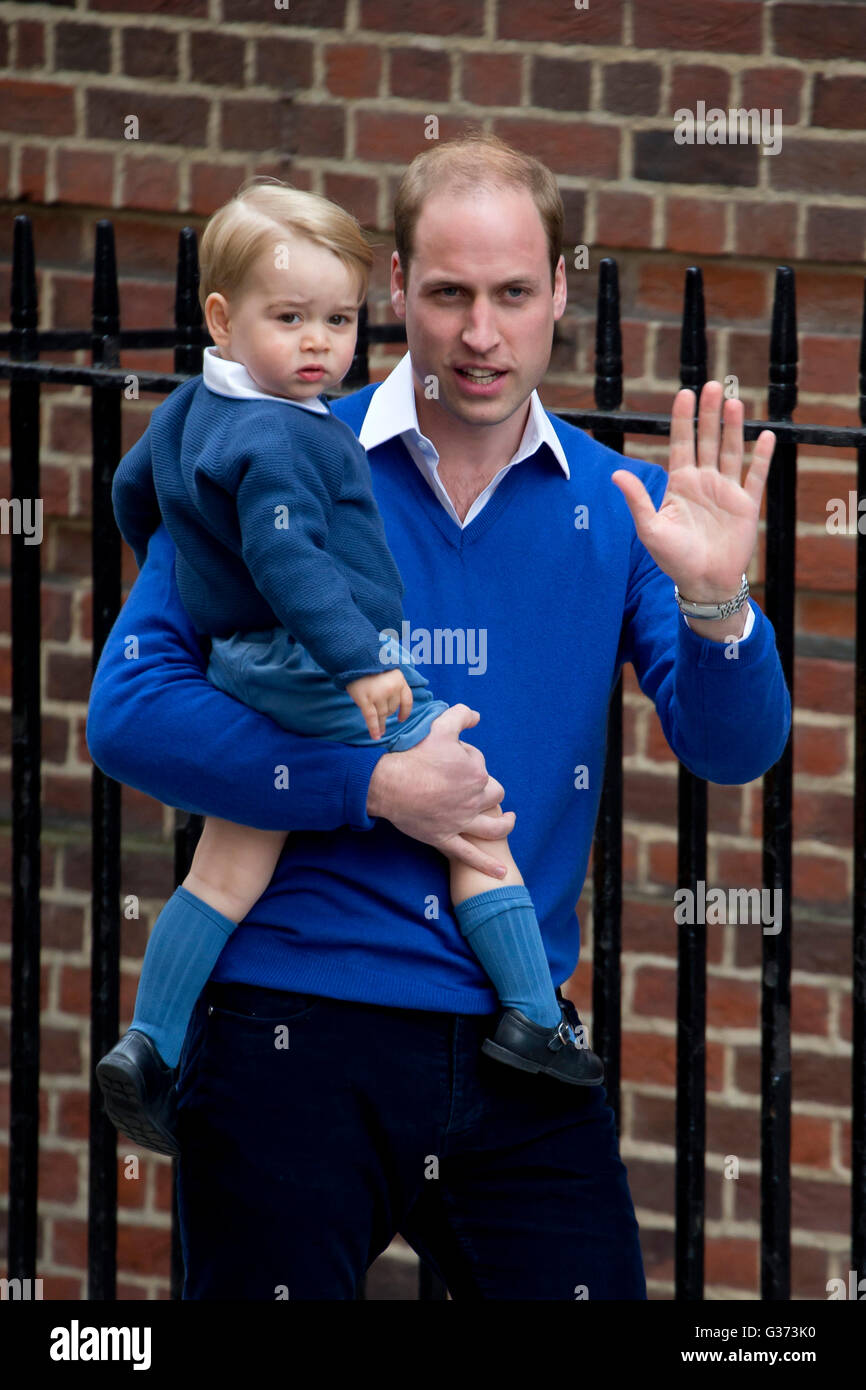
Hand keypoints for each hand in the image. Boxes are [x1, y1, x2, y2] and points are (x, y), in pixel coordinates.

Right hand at [346, 668, 413, 739]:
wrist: (353, 657)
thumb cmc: (369, 665)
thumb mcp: (387, 671)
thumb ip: (393, 685)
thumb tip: (393, 705)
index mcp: (400, 680)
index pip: (407, 701)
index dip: (405, 712)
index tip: (401, 719)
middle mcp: (392, 689)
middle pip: (392, 709)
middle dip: (387, 714)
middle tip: (381, 718)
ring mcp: (379, 694)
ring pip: (382, 714)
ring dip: (381, 723)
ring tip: (380, 731)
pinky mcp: (365, 700)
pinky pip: (371, 718)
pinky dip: (374, 728)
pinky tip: (376, 736)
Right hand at [366, 704, 515, 876]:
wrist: (389, 783)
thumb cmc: (414, 755)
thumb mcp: (439, 727)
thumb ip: (460, 717)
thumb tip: (476, 716)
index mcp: (475, 772)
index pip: (481, 766)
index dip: (469, 761)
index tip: (452, 761)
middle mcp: (474, 799)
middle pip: (493, 794)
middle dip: (488, 790)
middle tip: (474, 787)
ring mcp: (461, 821)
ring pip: (492, 826)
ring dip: (504, 824)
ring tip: (508, 819)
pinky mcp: (446, 838)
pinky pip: (470, 854)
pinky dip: (487, 865)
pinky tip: (501, 872)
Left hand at [611, 381, 775, 599]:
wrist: (703, 583)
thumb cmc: (673, 559)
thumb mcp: (650, 529)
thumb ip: (637, 500)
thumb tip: (616, 474)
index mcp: (680, 483)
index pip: (682, 443)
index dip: (684, 418)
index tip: (685, 393)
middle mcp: (704, 482)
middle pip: (707, 439)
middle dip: (709, 413)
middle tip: (713, 384)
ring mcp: (727, 491)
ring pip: (731, 451)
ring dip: (733, 427)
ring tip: (734, 401)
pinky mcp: (747, 505)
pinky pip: (756, 476)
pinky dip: (762, 456)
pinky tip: (766, 435)